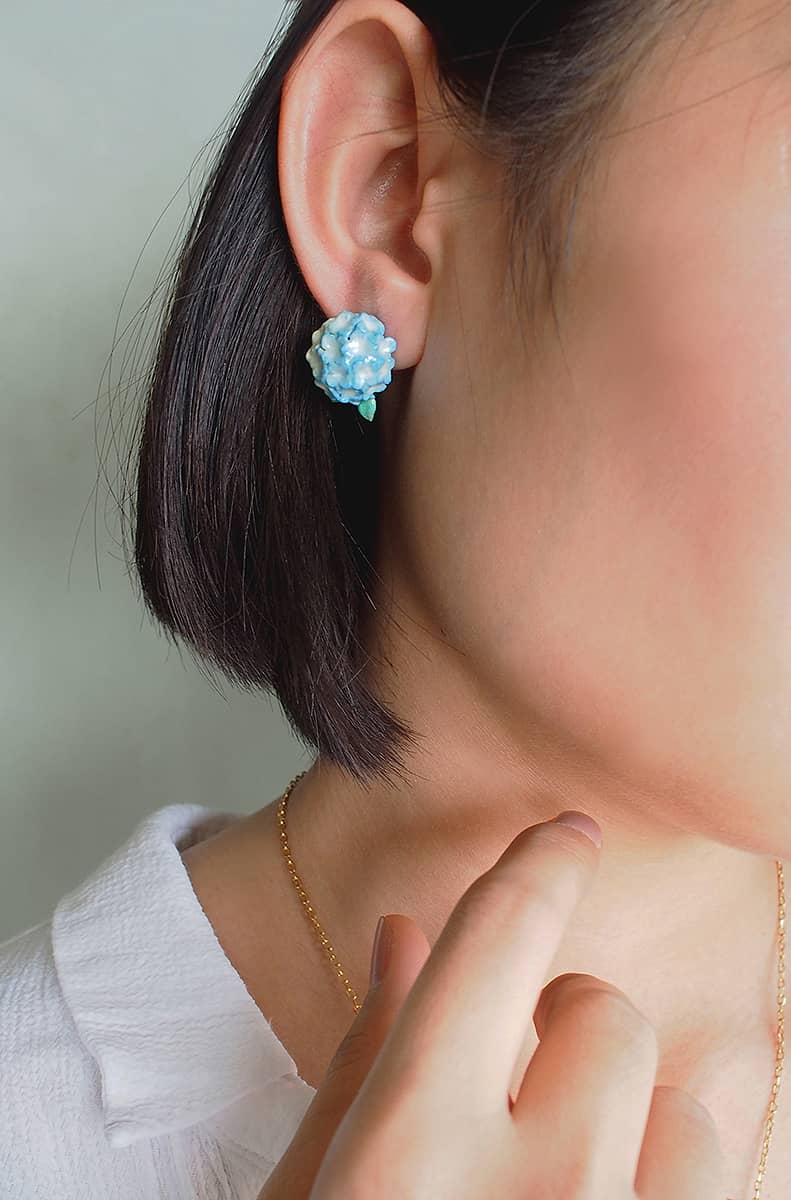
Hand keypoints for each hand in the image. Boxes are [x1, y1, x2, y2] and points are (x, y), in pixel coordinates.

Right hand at [258, 812, 724, 1198]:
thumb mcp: (310, 1195)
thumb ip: (358, 1067)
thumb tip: (403, 937)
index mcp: (410, 1152)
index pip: (500, 937)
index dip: (542, 864)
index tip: (567, 834)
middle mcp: (531, 1194)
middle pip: (604, 1014)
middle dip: (565, 1023)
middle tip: (524, 1079)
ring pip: (685, 1108)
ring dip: (628, 1116)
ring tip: (566, 1172)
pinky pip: (723, 1177)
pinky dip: (672, 1180)